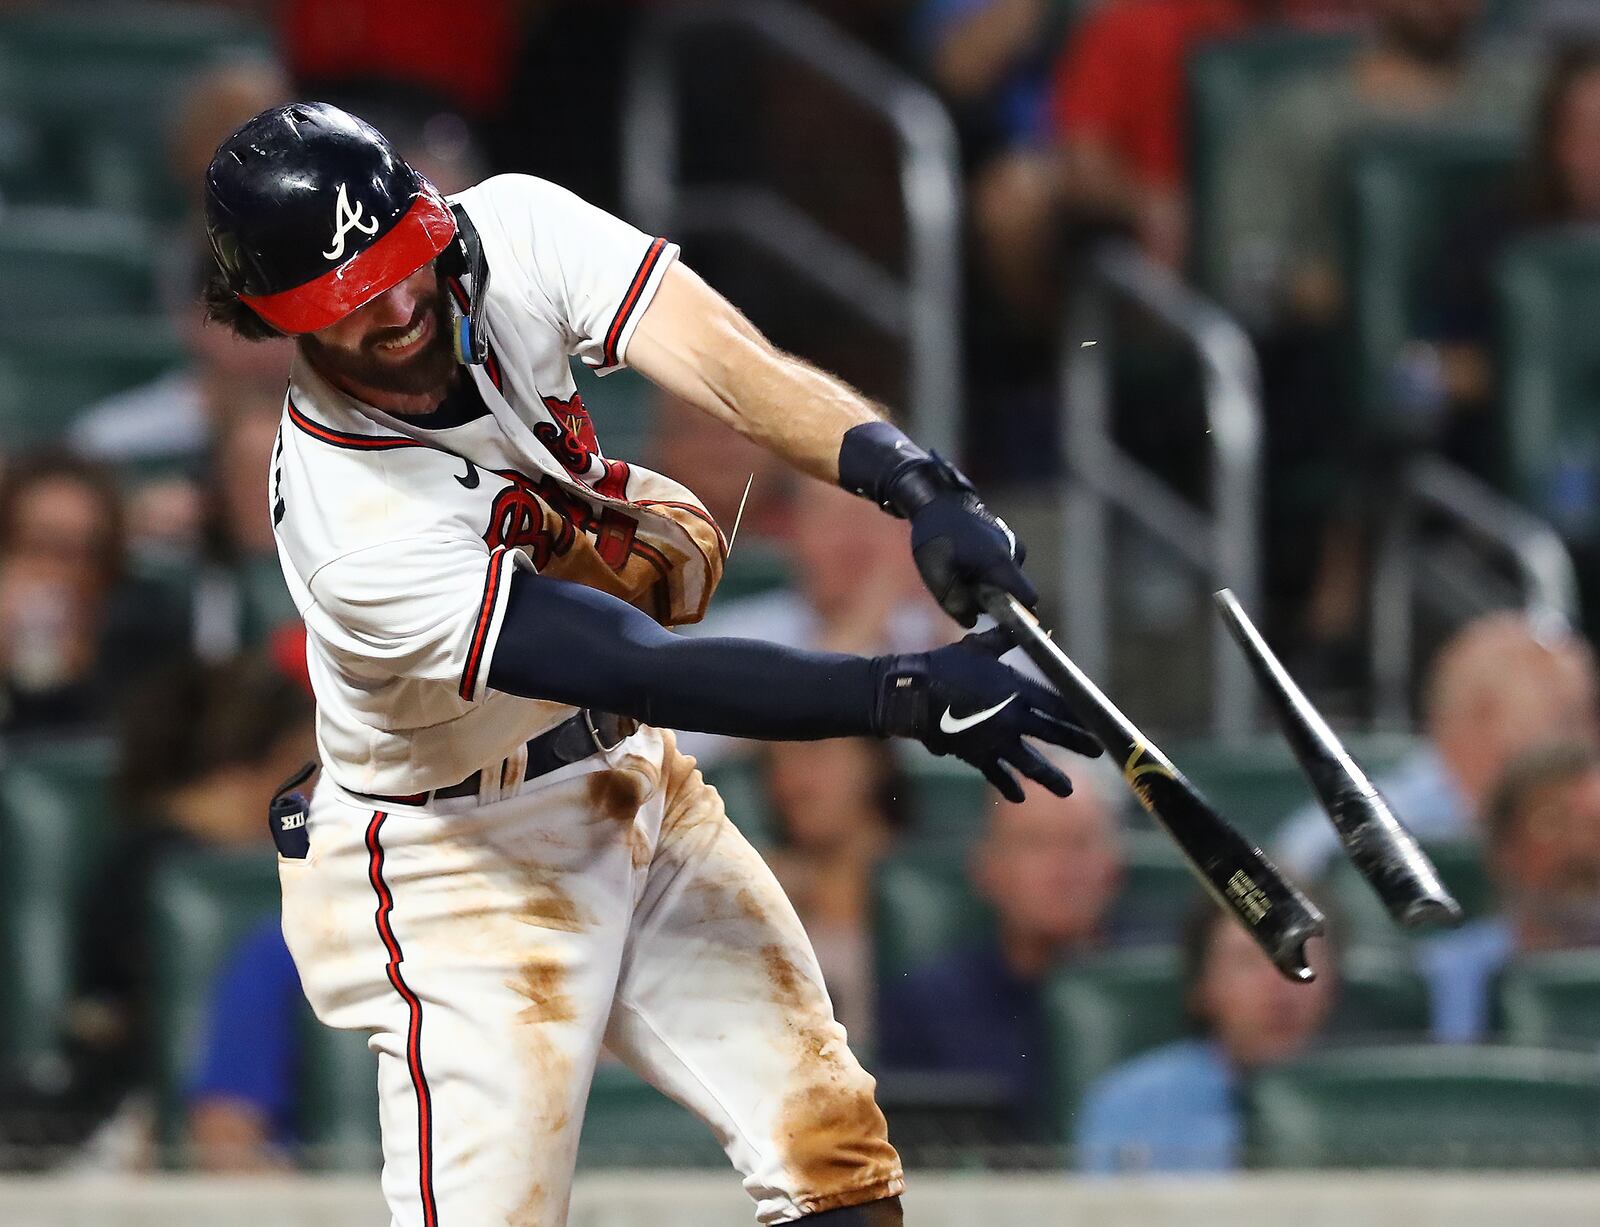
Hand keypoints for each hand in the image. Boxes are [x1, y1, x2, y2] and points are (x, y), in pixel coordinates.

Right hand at [872, 628, 1100, 801]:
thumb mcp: (978, 646)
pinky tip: (1019, 797)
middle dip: (1078, 744)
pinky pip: (996, 774)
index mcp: (1016, 689)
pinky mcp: (976, 755)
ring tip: (1067, 790)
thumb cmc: (944, 664)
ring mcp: (995, 741)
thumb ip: (1005, 638)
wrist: (912, 694)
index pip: (1058, 706)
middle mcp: (1012, 718)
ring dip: (1051, 777)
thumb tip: (1030, 625)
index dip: (1079, 716)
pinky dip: (1008, 786)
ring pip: (1030, 764)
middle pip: (1054, 734)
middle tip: (1098, 752)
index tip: (1097, 724)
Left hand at [909, 480, 1035, 626]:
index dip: (1020, 616)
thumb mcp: (936, 574)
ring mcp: (1012, 545)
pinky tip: (965, 562)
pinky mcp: (1006, 541)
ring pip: (1006, 581)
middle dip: (992, 601)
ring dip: (986, 586)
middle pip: (1014, 593)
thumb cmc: (936, 537)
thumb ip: (955, 603)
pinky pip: (1001, 568)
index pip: (1028, 600)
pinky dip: (985, 573)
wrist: (939, 501)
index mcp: (1001, 563)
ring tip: (960, 572)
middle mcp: (1013, 554)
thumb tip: (972, 621)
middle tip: (963, 590)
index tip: (998, 620)